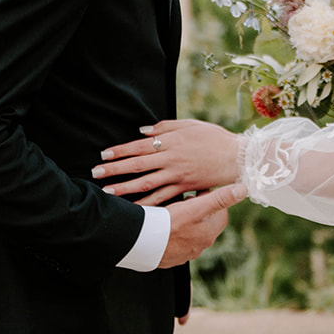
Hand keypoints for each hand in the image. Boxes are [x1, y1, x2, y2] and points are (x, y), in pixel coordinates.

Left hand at [93, 119, 240, 203]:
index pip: (139, 146)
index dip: (120, 151)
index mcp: (171, 142)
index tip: (103, 155)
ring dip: (126, 188)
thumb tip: (143, 131)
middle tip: (95, 174)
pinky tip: (135, 209)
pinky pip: (164, 198)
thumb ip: (165, 127)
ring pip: (147, 184)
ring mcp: (178, 176)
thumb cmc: (215, 137)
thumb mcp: (191, 125)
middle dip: (115, 170)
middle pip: (138, 165)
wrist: (238, 157)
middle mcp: (171, 159)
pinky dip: (148, 204)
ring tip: (108, 193)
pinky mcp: (186, 188)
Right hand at [159, 181, 245, 268]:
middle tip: (187, 199)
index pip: (222, 214)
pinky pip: (175, 243)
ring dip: (186, 222)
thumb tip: (243, 190)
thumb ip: (220, 198)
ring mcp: (184, 254)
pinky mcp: (169, 258)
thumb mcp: (196, 207)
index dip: (214, 200)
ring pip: (190, 234)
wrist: (142, 242)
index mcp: (208, 234)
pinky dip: (173, 233)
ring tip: (174, 210)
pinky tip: (163, 226)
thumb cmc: (169, 223)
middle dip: (200, 211)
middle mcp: (199, 247)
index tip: (202, 191)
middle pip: (206, 224)